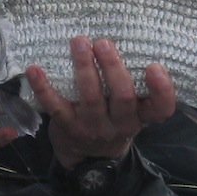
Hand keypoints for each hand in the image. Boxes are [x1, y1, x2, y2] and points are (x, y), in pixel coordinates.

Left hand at [25, 36, 175, 168]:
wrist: (90, 158)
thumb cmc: (114, 119)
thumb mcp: (132, 109)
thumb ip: (133, 84)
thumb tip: (123, 37)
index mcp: (141, 116)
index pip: (162, 108)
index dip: (162, 89)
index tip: (155, 67)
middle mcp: (121, 124)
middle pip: (122, 97)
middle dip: (113, 68)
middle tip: (104, 43)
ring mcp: (93, 127)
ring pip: (90, 97)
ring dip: (84, 68)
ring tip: (79, 42)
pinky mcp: (68, 126)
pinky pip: (55, 106)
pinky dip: (43, 87)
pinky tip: (34, 69)